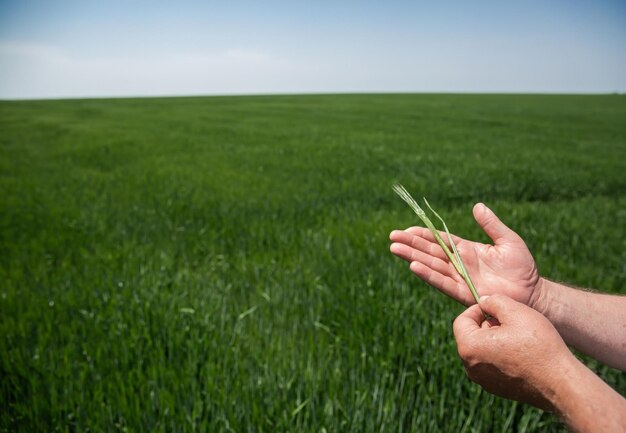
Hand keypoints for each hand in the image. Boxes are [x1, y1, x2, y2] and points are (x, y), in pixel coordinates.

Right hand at [389, 203, 540, 306]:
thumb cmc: (522, 267)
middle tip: (392, 238)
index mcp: (466, 249)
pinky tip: (414, 266)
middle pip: (429, 252)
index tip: (405, 230)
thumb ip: (491, 224)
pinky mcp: (463, 292)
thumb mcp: (508, 240)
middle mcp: (458, 263)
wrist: (532, 293)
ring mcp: (459, 278)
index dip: (422, 235)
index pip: (438, 240)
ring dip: (412, 257)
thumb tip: (477, 206)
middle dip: (410, 244)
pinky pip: (442, 282)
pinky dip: (428, 274)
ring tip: (395, 249)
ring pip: (431, 265)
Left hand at [453, 295, 573, 411]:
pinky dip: (501, 355)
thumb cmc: (538, 345)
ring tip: (518, 336)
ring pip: (481, 350)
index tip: (494, 308)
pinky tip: (522, 352)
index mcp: (469, 347)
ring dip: (494, 339)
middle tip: (510, 322)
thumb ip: (493, 301)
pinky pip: (491, 364)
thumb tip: (483, 301)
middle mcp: (471, 367)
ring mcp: (483, 380)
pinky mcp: (496, 388)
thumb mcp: (515, 311)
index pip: (461, 321)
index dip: (477, 309)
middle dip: (487, 324)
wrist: (561, 382)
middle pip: (470, 336)